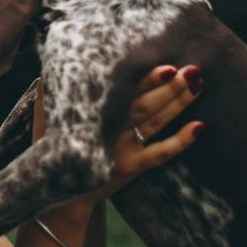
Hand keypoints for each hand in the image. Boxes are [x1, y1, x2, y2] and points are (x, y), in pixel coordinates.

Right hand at [33, 64, 204, 206]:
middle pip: (146, 105)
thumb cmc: (53, 141)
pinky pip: (160, 154)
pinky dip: (181, 141)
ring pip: (156, 124)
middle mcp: (110, 130)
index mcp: (93, 113)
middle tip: (192, 69)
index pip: (125, 92)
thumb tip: (54, 57)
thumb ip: (51, 86)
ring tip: (199, 83)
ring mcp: (122, 150)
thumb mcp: (46, 112)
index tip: (168, 65)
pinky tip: (200, 127)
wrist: (55, 189)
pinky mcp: (132, 168)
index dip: (147, 79)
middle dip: (170, 86)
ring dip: (179, 104)